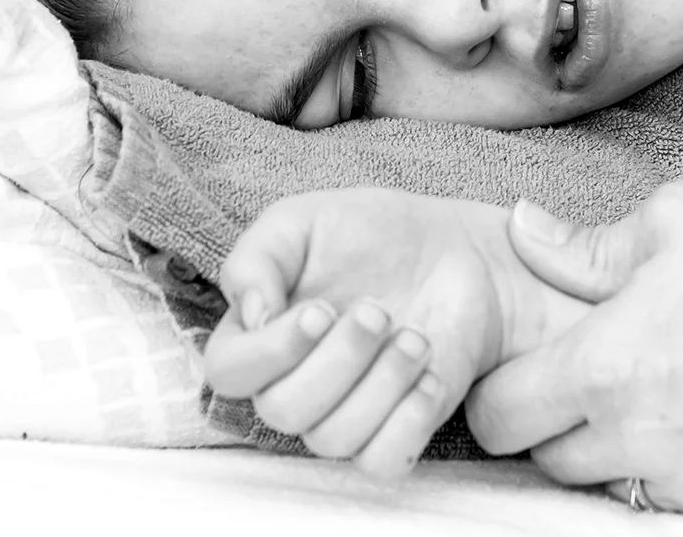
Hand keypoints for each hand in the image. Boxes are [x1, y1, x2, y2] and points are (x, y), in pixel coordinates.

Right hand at [204, 188, 588, 475]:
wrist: (452, 248)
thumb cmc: (369, 233)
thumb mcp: (304, 221)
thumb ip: (257, 257)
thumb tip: (248, 315)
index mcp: (260, 336)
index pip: (230, 373)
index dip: (270, 351)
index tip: (320, 310)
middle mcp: (294, 383)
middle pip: (283, 410)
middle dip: (338, 360)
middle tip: (379, 311)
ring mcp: (345, 411)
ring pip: (333, 439)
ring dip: (380, 384)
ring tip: (416, 338)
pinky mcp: (394, 429)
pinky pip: (381, 461)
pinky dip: (408, 423)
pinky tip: (431, 377)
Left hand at [462, 180, 682, 514]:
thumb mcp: (674, 218)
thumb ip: (584, 246)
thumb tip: (523, 233)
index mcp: (605, 367)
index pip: (500, 417)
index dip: (503, 392)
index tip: (529, 369)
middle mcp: (641, 437)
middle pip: (549, 464)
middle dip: (555, 426)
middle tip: (592, 380)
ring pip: (615, 489)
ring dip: (618, 454)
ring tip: (657, 397)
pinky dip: (680, 471)